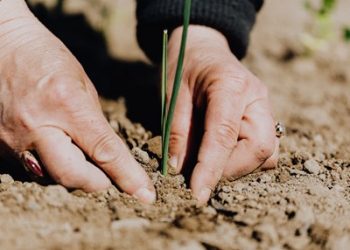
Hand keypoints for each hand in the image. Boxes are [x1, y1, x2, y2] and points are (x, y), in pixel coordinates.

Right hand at [0, 1, 154, 202]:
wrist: (0, 45)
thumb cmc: (47, 58)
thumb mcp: (82, 85)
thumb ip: (95, 124)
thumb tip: (108, 156)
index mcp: (67, 104)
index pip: (105, 152)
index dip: (128, 177)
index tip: (145, 195)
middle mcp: (37, 127)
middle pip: (74, 177)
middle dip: (99, 183)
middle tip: (109, 177)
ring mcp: (13, 140)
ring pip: (52, 179)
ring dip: (74, 175)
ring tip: (80, 157)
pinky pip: (32, 170)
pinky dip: (50, 166)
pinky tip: (55, 148)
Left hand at [167, 26, 278, 203]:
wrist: (203, 48)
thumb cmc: (184, 66)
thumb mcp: (173, 94)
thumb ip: (177, 130)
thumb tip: (179, 169)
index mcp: (230, 85)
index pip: (225, 135)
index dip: (211, 168)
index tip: (197, 193)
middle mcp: (256, 97)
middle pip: (260, 148)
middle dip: (230, 170)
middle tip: (201, 174)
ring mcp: (264, 107)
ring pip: (267, 153)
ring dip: (238, 167)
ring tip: (209, 162)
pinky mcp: (264, 117)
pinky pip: (264, 149)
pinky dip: (244, 160)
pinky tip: (222, 153)